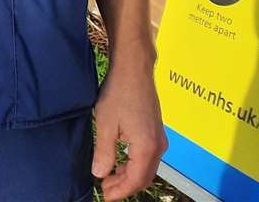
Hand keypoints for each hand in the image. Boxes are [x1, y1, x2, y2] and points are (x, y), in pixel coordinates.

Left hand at [92, 59, 166, 199]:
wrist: (134, 69)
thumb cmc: (119, 92)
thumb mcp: (105, 123)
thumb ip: (104, 152)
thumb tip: (99, 173)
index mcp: (146, 147)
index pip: (135, 180)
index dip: (120, 191)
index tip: (104, 196)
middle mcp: (158, 146)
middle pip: (144, 177)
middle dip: (125, 187)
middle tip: (104, 189)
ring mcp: (159, 138)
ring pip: (146, 168)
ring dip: (129, 176)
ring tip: (108, 178)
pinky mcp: (155, 131)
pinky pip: (147, 156)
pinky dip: (134, 164)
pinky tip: (119, 162)